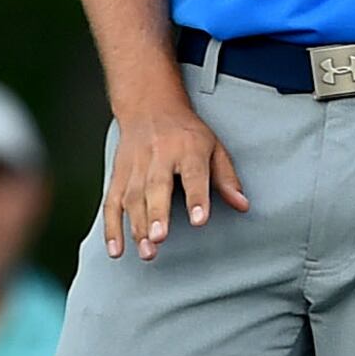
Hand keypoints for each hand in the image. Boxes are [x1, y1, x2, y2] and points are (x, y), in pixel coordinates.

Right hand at [102, 110, 246, 260]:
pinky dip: (112, 227)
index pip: (194, 175)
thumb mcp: (213, 147)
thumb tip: (242, 204)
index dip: (197, 198)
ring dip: (137, 226)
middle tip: (159, 238)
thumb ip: (226, 178)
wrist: (148, 105)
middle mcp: (159, 155)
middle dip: (156, 214)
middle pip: (156, 186)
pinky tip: (117, 249)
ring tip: (147, 250)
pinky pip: (112, 202)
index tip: (199, 220)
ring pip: (133, 197)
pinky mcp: (118, 175)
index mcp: (188, 148)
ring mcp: (135, 165)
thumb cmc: (185, 131)